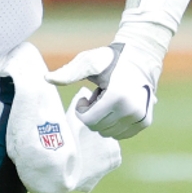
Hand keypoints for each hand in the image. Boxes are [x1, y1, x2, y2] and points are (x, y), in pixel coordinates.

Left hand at [46, 35, 163, 138]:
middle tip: (99, 97)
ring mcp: (141, 117)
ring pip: (109, 133)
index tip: (86, 96)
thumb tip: (46, 78)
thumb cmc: (110, 59)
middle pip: (98, 128)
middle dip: (93, 114)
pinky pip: (121, 135)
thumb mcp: (89, 62)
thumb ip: (69, 72)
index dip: (82, 110)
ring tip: (109, 101)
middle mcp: (132, 110)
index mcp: (117, 96)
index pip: (89, 121)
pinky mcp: (145, 122)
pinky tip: (118, 107)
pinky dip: (115, 124)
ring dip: (104, 119)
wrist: (141, 57)